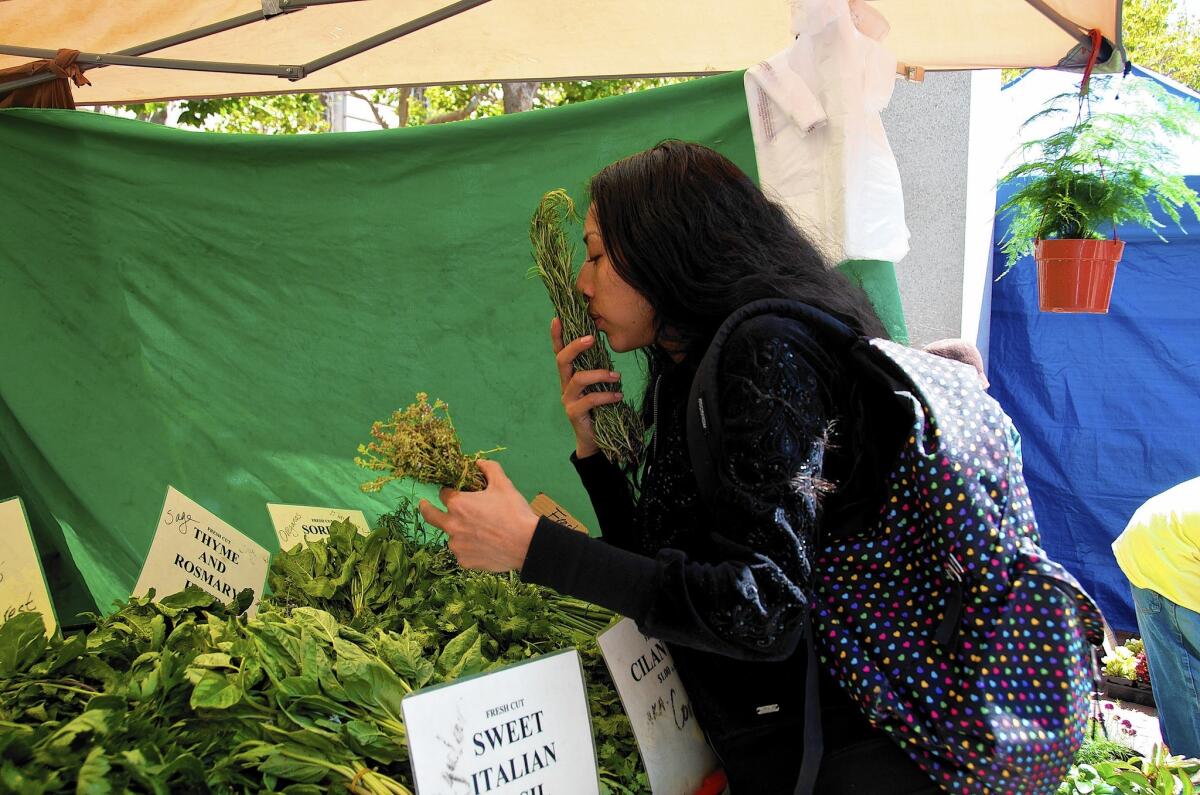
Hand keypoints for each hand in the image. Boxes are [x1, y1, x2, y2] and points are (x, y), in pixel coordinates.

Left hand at [418, 459, 539, 571]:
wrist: (526, 544)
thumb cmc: (514, 512)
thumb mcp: (503, 485)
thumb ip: (489, 468)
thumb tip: (479, 462)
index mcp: (458, 504)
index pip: (444, 493)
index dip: (450, 491)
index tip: (455, 492)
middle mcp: (451, 525)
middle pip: (430, 515)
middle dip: (425, 508)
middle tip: (423, 505)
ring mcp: (456, 545)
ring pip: (451, 535)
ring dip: (459, 530)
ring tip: (480, 532)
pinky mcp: (464, 561)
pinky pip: (463, 551)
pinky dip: (470, 547)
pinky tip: (485, 545)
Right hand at [551, 317, 623, 458]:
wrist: (595, 439)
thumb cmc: (599, 408)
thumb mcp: (598, 385)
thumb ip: (598, 369)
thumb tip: (606, 346)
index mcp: (569, 376)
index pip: (559, 352)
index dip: (556, 336)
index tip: (557, 318)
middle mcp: (565, 385)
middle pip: (562, 360)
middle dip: (575, 346)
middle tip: (592, 338)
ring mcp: (567, 399)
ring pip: (578, 379)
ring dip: (600, 374)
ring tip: (617, 377)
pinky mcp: (574, 413)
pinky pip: (590, 399)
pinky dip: (606, 396)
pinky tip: (618, 396)